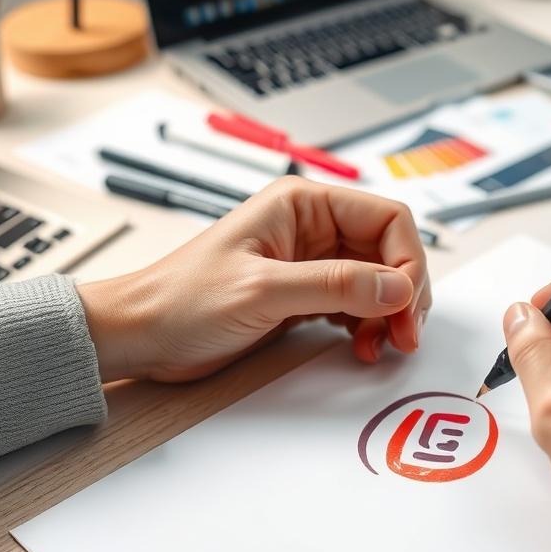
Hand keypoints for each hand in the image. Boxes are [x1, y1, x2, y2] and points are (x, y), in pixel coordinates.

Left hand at [78, 177, 430, 382]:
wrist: (143, 335)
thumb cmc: (182, 300)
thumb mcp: (262, 291)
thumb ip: (334, 285)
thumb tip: (396, 287)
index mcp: (303, 205)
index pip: (387, 219)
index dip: (407, 262)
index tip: (404, 305)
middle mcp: (313, 228)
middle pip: (390, 251)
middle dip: (403, 293)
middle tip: (403, 335)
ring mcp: (311, 263)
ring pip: (379, 281)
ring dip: (389, 314)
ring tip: (379, 345)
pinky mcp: (306, 295)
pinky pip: (358, 304)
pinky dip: (369, 326)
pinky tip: (361, 346)